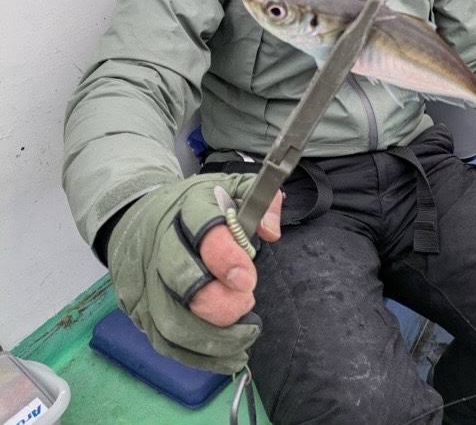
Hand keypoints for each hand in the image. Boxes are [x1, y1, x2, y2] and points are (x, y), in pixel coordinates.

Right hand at [107, 173, 281, 373]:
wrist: (137, 216)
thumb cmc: (193, 206)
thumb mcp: (228, 187)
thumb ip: (259, 200)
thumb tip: (270, 231)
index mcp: (188, 209)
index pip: (203, 233)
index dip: (226, 258)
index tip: (248, 280)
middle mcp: (162, 245)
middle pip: (182, 281)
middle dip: (220, 303)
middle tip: (247, 303)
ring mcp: (146, 280)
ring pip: (173, 320)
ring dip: (213, 338)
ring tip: (246, 335)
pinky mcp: (139, 309)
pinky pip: (166, 343)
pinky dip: (199, 356)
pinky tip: (229, 354)